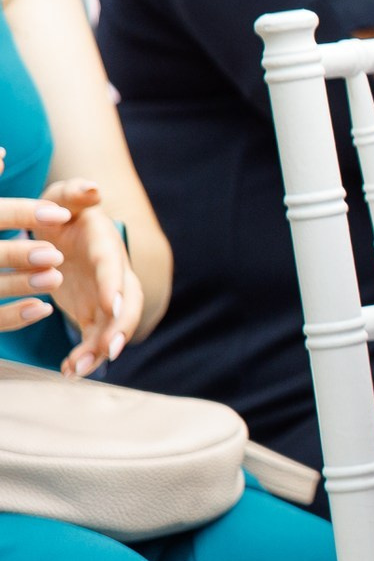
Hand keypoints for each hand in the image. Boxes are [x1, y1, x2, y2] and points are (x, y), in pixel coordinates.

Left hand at [0, 176, 140, 374]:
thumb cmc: (59, 212)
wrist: (63, 232)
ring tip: (77, 369)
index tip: (112, 306)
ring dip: (99, 350)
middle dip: (121, 328)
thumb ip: (73, 193)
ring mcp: (106, 296)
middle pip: (128, 304)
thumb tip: (93, 190)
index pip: (113, 267)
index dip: (114, 286)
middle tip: (110, 350)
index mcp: (105, 246)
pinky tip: (68, 371)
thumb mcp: (60, 199)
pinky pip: (94, 338)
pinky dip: (85, 356)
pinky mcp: (94, 313)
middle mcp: (114, 274)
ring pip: (113, 327)